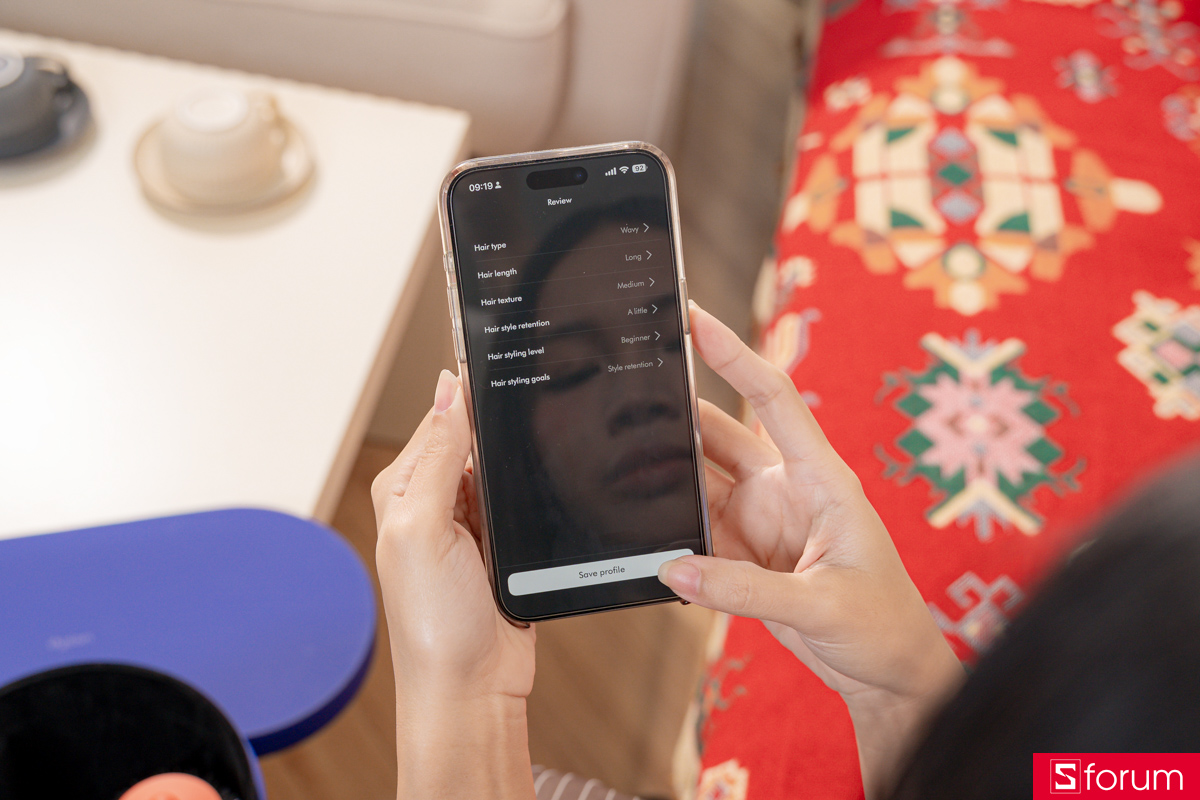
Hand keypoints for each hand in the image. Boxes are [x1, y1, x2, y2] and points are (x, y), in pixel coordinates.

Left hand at [373, 370, 534, 798]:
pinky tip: (554, 486)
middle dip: (505, 424)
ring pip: (507, 467)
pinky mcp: (507, 546)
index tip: (509, 362)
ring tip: (554, 446)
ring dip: (526, 461)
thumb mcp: (424, 527)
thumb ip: (438, 455)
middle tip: (544, 402)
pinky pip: (527, 501)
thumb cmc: (434, 623)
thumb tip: (449, 387)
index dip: (474, 392)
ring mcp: (474, 524)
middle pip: (478, 437)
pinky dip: (539, 492)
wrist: (473, 689)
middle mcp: (436, 500)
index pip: (443, 416)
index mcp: (405, 487)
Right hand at [658, 304, 962, 796]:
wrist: (888, 674)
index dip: (735, 355)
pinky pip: (693, 528)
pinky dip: (666, 524)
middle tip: (625, 392)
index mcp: (821, 478)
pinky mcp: (742, 555)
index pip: (774, 399)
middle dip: (675, 412)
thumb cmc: (882, 626)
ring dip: (662, 471)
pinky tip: (637, 519)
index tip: (695, 319)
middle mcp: (786, 489)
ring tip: (615, 459)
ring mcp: (760, 520)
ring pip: (698, 479)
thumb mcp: (823, 606)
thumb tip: (674, 570)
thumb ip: (746, 591)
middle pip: (720, 434)